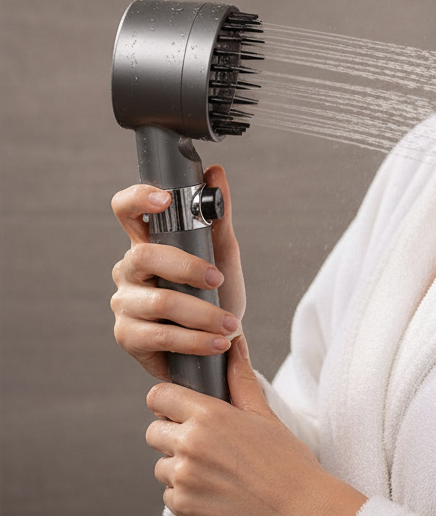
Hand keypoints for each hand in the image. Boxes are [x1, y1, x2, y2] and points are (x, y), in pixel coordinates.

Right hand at [111, 165, 245, 380]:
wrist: (218, 339)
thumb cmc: (216, 291)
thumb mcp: (222, 253)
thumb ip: (218, 216)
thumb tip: (215, 173)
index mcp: (149, 241)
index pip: (127, 210)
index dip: (138, 199)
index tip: (165, 199)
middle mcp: (130, 268)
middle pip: (145, 255)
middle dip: (187, 267)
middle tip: (218, 279)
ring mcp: (125, 302)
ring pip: (159, 300)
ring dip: (201, 313)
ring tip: (229, 323)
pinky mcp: (128, 335)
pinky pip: (161, 334)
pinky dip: (195, 340)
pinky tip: (216, 342)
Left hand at [146, 337, 366, 515]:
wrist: (298, 508)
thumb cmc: (286, 459)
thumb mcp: (263, 413)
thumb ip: (240, 378)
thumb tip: (235, 344)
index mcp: (208, 416)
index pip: (159, 397)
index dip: (168, 400)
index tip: (181, 408)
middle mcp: (189, 445)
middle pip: (153, 432)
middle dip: (172, 434)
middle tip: (205, 442)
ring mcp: (182, 479)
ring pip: (161, 465)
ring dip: (179, 466)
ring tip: (216, 469)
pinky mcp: (182, 507)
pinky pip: (169, 494)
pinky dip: (186, 493)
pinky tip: (217, 490)